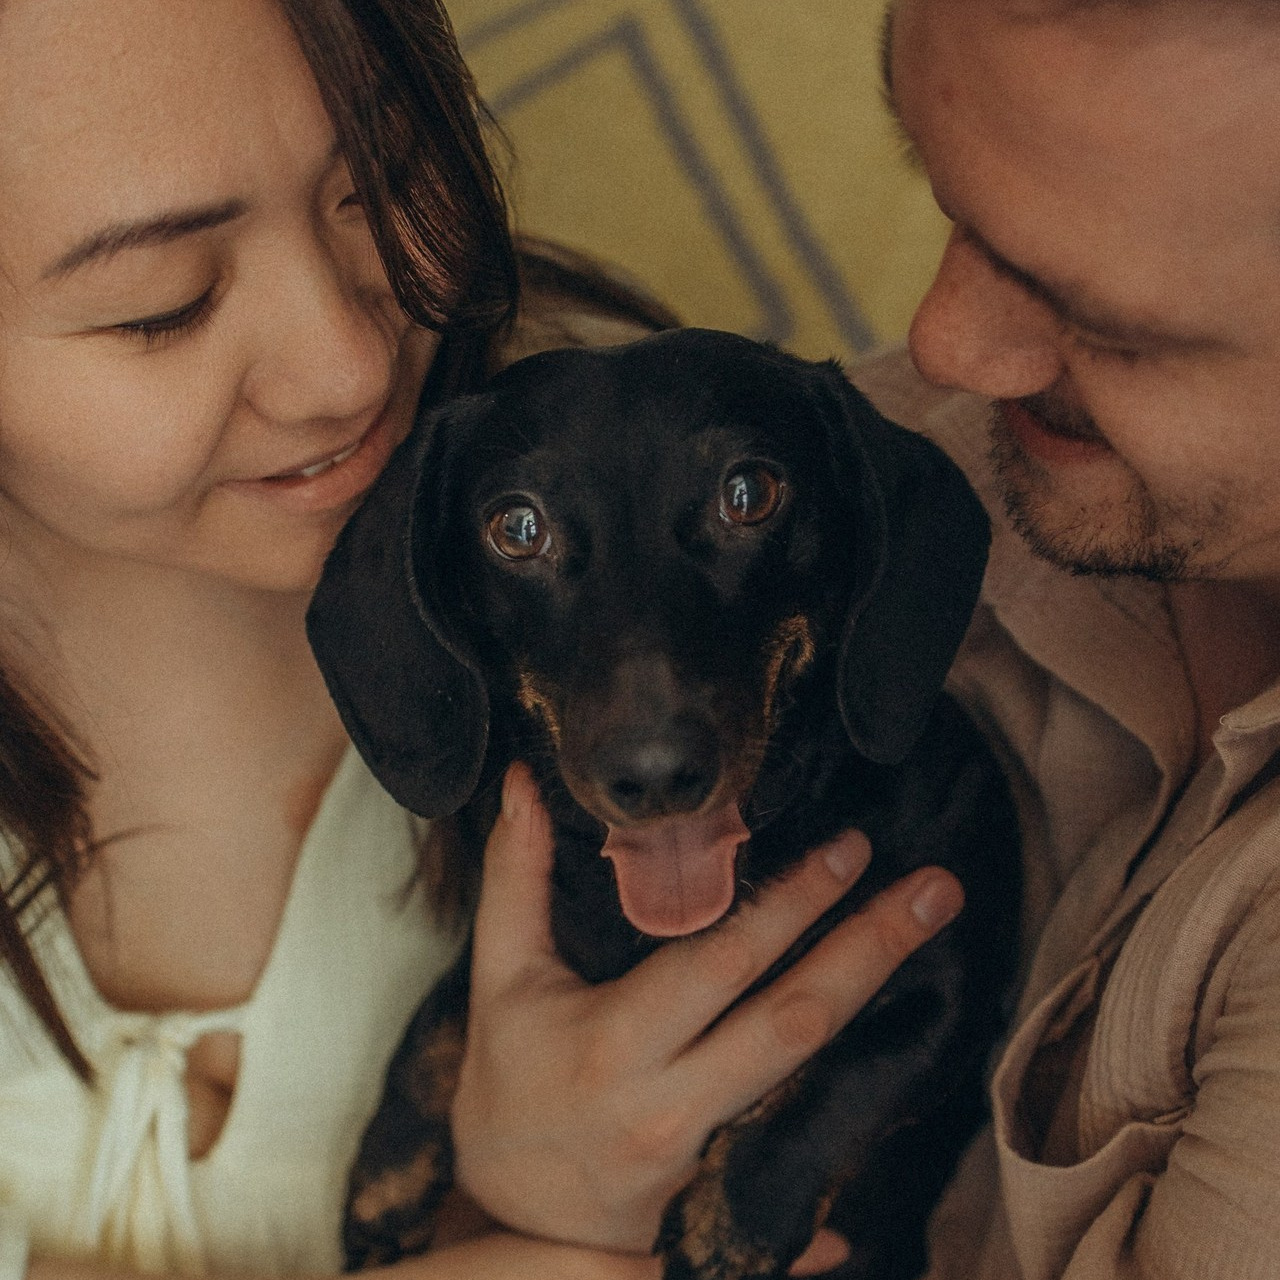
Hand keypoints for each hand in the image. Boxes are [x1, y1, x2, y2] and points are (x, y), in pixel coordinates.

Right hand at [451, 764, 963, 1253]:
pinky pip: (812, 1133)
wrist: (510, 1215)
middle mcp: (672, 1108)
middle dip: (870, 947)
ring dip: (879, 998)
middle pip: (792, 1022)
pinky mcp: (737, 1188)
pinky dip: (864, 1088)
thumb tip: (522, 783)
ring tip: (932, 928)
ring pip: (814, 1075)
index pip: (720, 965)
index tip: (850, 851)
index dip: (790, 905)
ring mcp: (711, 1157)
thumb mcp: (502, 976)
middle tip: (935, 887)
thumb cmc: (507, 1080)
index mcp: (615, 1047)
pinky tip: (912, 1043)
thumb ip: (516, 876)